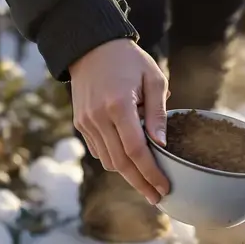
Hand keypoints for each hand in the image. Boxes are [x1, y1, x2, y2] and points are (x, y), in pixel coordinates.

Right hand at [68, 39, 170, 202]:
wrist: (90, 46)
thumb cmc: (128, 60)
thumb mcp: (153, 79)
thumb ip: (158, 113)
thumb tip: (162, 144)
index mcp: (119, 105)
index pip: (136, 150)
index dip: (151, 173)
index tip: (164, 187)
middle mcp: (98, 117)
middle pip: (121, 163)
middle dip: (140, 183)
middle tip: (157, 197)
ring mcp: (86, 122)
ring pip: (108, 161)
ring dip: (127, 174)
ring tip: (147, 181)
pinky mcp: (80, 123)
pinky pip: (99, 151)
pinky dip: (114, 159)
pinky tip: (130, 162)